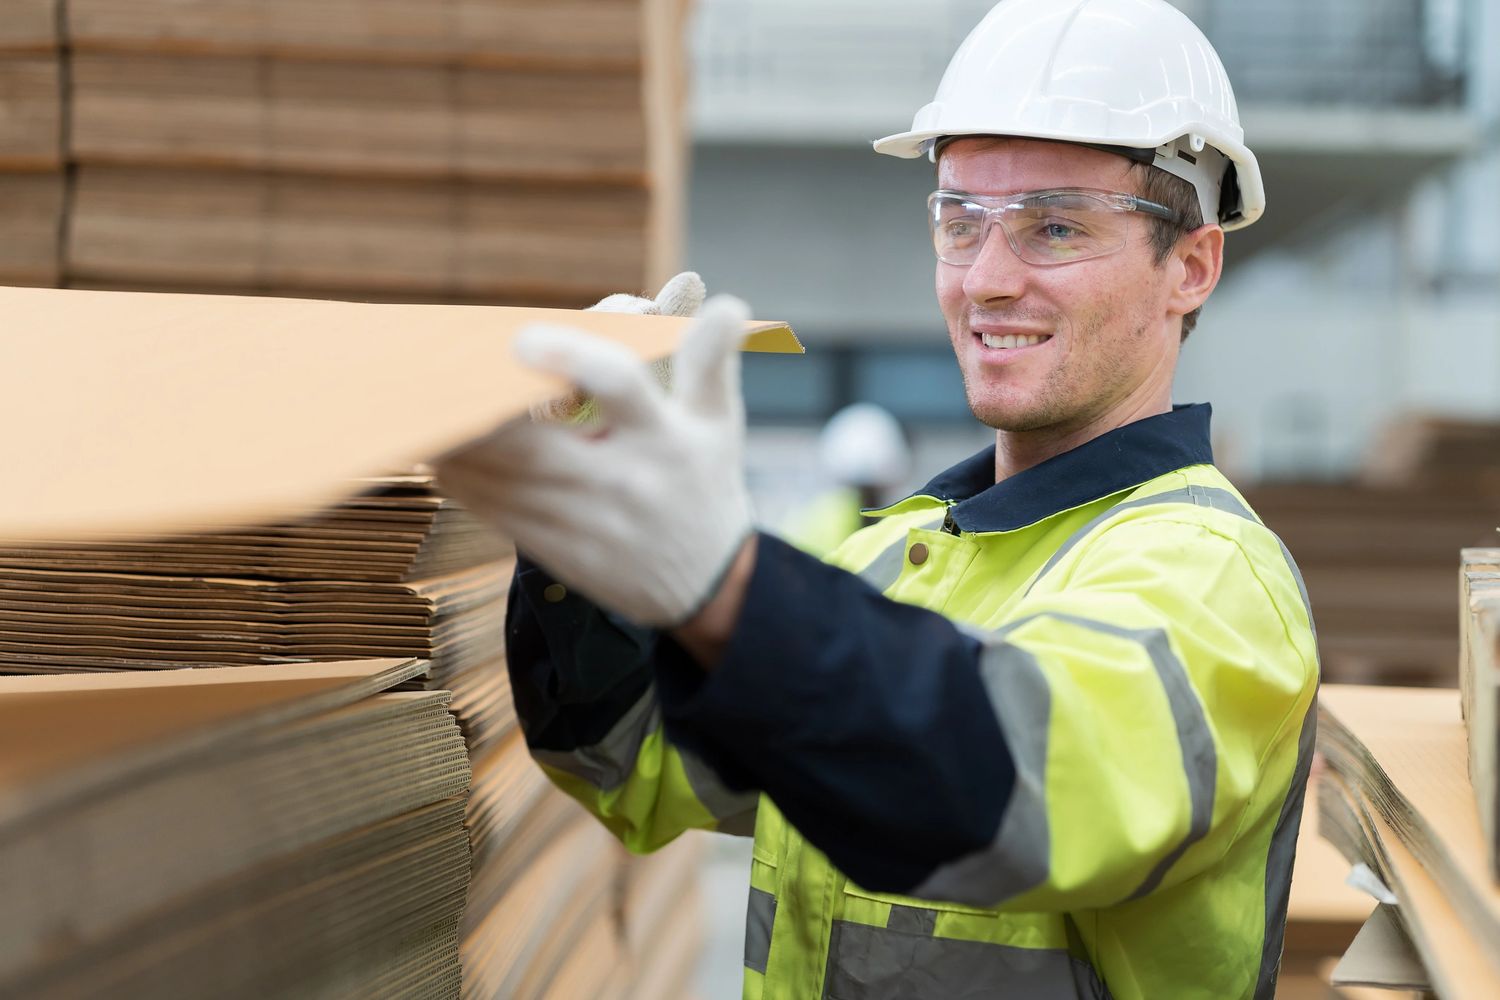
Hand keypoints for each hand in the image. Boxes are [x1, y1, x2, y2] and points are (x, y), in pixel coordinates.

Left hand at [437, 295, 754, 628]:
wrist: (706, 589)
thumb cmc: (705, 489)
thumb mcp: (719, 425)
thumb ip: (712, 361)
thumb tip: (729, 304)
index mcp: (661, 438)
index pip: (619, 386)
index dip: (571, 356)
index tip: (523, 336)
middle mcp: (617, 480)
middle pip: (530, 440)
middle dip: (476, 404)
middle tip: (435, 362)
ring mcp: (579, 519)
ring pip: (495, 473)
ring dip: (452, 437)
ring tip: (416, 395)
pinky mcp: (550, 546)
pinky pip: (487, 504)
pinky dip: (456, 472)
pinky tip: (433, 443)